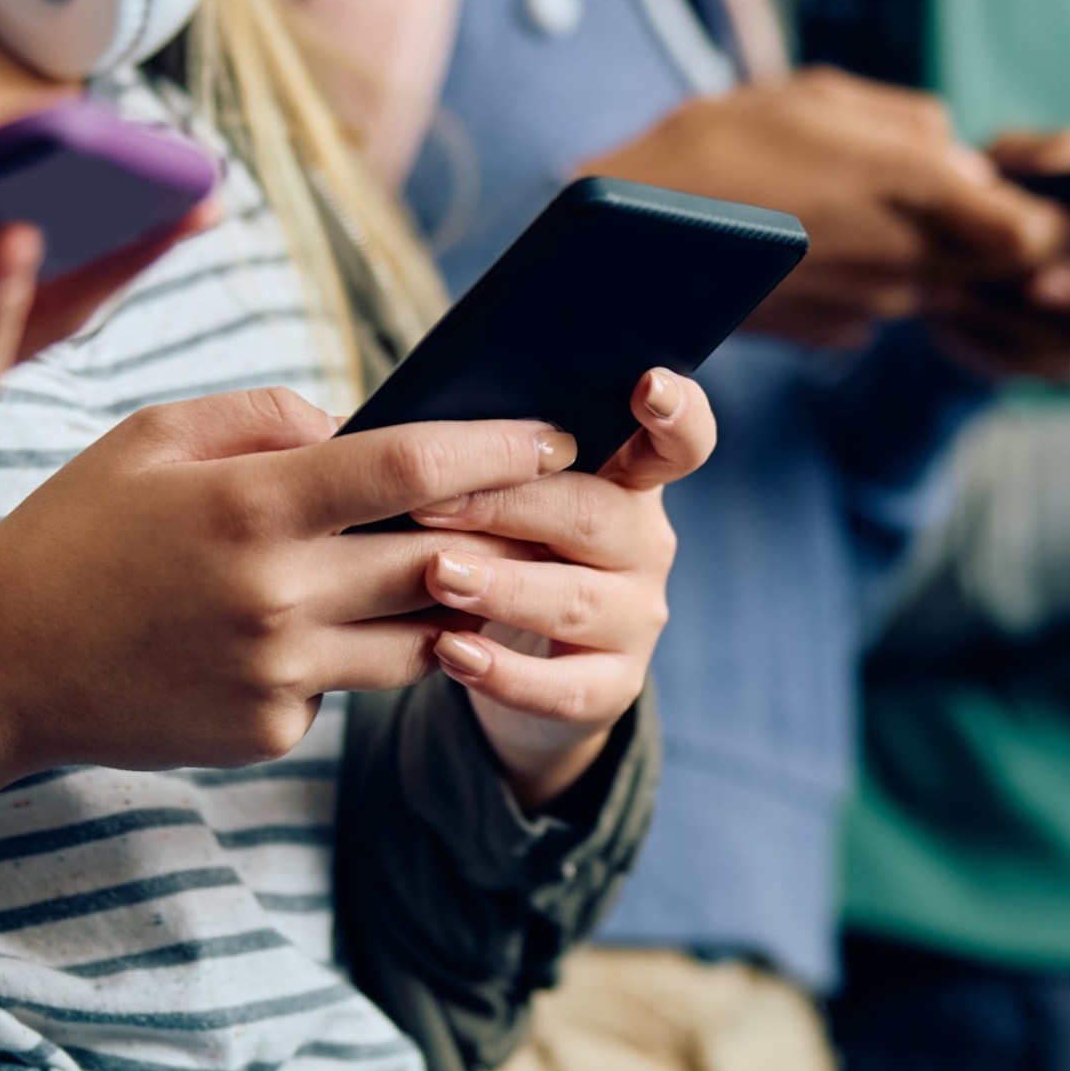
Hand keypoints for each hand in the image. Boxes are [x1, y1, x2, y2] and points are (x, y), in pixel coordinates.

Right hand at [0, 392, 618, 890]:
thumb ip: (262, 415)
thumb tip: (355, 421)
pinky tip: (340, 629)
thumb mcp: (151, 438)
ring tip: (486, 567)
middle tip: (559, 507)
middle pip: (440, 560)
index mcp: (250, 505)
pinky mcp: (273, 730)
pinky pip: (353, 684)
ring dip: (460, 604)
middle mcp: (276, 595)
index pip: (411, 468)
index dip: (498, 448)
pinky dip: (361, 653)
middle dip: (509, 533)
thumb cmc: (76, 532)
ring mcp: (279, 674)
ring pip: (423, 638)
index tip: (557, 435)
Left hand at [413, 368, 716, 803]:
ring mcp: (636, 617)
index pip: (680, 441)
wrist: (521, 657)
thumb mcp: (504, 495)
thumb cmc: (500, 546)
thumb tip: (389, 419)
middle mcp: (645, 544)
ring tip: (438, 575)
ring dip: (503, 585)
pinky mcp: (613, 685)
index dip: (675, 412)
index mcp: (628, 479)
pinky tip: (450, 653)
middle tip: (432, 503)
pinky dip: (505, 673)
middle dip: (509, 506)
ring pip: (577, 599)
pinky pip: (564, 686)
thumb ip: (480, 454)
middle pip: (595, 513)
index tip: (648, 384)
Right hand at [585, 69, 1062, 349]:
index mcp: (916, 190)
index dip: (1045, 215)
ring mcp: (874, 306)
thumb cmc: (722, 144)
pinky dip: (866, 275)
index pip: (1035, 231)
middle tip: (921, 185)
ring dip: (916, 246)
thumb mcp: (825, 97)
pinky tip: (810, 241)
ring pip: (934, 279)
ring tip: (843, 201)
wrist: (632, 240)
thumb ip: (913, 128)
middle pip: (991, 261)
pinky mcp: (835, 332)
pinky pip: (882, 303)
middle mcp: (908, 262)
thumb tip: (967, 160)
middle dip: (980, 228)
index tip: (1027, 191)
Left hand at [922, 129, 1069, 382]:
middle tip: (1042, 280)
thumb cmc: (1015, 193)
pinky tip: (946, 299)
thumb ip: (1051, 152)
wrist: (949, 249)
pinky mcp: (1042, 368)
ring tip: (965, 281)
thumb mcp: (1024, 160)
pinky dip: (979, 330)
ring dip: (1021, 315)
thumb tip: (1069, 161)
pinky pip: (1021, 364)